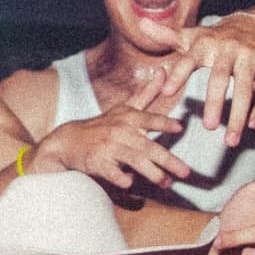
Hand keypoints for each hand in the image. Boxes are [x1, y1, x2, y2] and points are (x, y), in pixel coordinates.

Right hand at [33, 69, 188, 190]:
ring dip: (153, 174)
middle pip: (147, 147)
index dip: (163, 123)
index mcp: (128, 117)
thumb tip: (163, 72)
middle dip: (168, 160)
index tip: (179, 127)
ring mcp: (107, 147)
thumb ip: (147, 94)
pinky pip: (114, 174)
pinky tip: (131, 182)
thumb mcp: (124, 108)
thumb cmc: (103, 126)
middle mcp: (119, 131)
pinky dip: (125, 180)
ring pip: (134, 161)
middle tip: (185, 172)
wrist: (68, 140)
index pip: (148, 119)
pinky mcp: (97, 163)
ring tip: (167, 183)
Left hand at [145, 10, 254, 145]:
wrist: (254, 21)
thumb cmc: (215, 38)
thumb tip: (142, 23)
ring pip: (246, 88)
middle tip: (207, 127)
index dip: (177, 75)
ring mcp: (251, 54)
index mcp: (205, 44)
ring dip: (239, 115)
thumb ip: (166, 36)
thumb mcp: (191, 36)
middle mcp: (228, 48)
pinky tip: (253, 125)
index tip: (165, 92)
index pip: (188, 61)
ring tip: (230, 140)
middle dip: (214, 103)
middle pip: (220, 78)